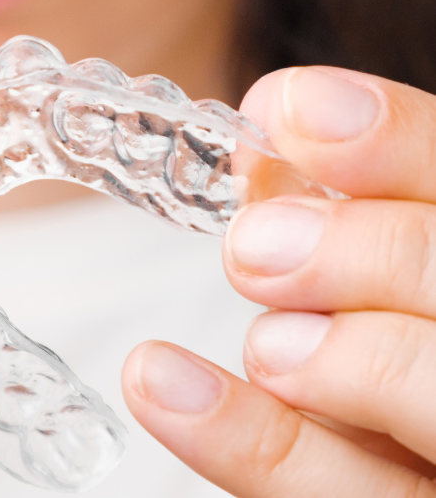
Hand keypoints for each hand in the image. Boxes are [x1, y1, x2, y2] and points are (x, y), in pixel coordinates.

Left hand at [121, 66, 435, 496]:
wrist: (406, 459)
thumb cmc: (396, 351)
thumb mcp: (378, 278)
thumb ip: (347, 213)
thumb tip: (266, 134)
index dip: (392, 141)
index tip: (285, 108)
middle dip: (352, 246)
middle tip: (253, 248)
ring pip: (424, 384)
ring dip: (329, 350)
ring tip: (270, 344)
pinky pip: (332, 496)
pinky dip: (243, 437)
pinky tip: (157, 380)